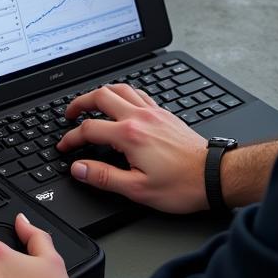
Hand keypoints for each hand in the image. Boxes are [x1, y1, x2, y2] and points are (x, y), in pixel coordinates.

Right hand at [56, 83, 208, 212]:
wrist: (213, 176)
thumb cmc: (180, 185)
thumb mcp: (137, 189)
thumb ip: (103, 177)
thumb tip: (79, 169)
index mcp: (129, 135)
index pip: (89, 129)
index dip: (71, 138)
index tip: (64, 146)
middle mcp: (139, 117)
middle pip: (100, 96)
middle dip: (80, 102)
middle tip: (69, 114)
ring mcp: (153, 112)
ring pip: (120, 88)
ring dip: (100, 93)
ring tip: (91, 103)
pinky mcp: (164, 113)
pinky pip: (138, 93)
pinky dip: (123, 93)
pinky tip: (122, 102)